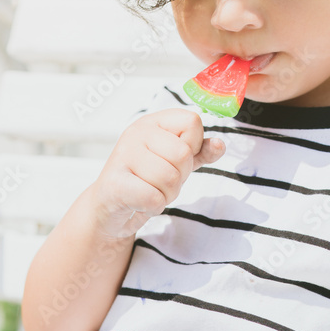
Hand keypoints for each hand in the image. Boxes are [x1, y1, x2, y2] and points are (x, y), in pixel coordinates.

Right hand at [87, 109, 224, 238]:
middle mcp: (136, 133)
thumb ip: (200, 152)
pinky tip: (140, 202)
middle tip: (160, 181)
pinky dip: (154, 206)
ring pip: (170, 178)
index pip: (192, 121)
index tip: (174, 158)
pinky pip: (154, 197)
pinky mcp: (114, 184)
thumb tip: (220, 145)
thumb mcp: (176, 162)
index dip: (193, 146)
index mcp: (153, 122)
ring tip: (150, 191)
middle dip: (180, 176)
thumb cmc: (145, 180)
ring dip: (167, 194)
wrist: (109, 209)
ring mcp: (122, 156)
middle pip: (183, 154)